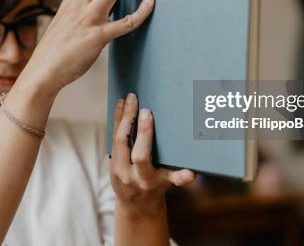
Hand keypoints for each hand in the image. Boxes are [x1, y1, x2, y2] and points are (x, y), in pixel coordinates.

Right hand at [18, 0, 154, 97]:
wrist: (42, 72)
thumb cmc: (54, 54)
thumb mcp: (63, 25)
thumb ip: (79, 16)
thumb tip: (98, 16)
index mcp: (71, 1)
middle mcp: (79, 5)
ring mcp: (88, 19)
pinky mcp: (97, 36)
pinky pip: (127, 21)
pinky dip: (143, 10)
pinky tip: (151, 4)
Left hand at [111, 93, 195, 217]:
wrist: (135, 204)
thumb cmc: (156, 188)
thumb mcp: (167, 184)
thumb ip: (178, 178)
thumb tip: (193, 174)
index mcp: (144, 179)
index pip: (140, 155)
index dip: (144, 133)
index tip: (148, 113)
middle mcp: (127, 173)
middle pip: (123, 142)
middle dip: (128, 119)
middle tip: (134, 99)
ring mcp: (116, 167)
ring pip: (115, 138)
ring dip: (120, 116)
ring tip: (126, 98)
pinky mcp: (110, 161)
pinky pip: (112, 138)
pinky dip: (116, 121)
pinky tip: (119, 106)